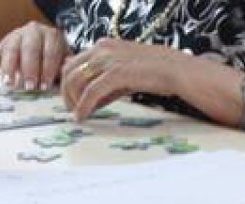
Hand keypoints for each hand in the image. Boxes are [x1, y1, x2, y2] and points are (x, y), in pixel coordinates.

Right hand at [0, 22, 68, 90]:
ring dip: (9, 68)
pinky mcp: (2, 44)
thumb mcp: (65, 61)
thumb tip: (66, 71)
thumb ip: (65, 67)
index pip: (50, 52)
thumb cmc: (57, 58)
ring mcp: (15, 36)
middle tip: (29, 87)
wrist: (44, 45)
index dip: (47, 70)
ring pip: (10, 50)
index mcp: (51, 35)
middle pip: (29, 49)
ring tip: (9, 84)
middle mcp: (32, 32)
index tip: (45, 86)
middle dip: (29, 69)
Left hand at [60, 39, 182, 119]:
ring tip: (77, 114)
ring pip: (76, 81)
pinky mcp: (115, 74)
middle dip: (66, 92)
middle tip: (70, 108)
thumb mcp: (127, 73)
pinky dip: (83, 105)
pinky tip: (83, 115)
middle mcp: (102, 50)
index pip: (74, 62)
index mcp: (104, 46)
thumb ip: (108, 83)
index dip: (67, 81)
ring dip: (73, 100)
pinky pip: (91, 92)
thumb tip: (93, 101)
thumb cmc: (158, 72)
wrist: (178, 71)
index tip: (70, 97)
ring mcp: (107, 61)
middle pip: (69, 71)